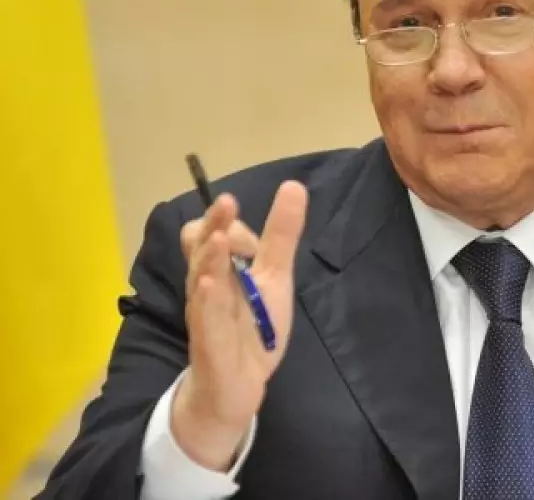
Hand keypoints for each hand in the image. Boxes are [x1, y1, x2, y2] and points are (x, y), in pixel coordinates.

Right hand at [171, 181, 307, 470]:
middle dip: (214, 224)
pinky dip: (206, 300)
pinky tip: (209, 284)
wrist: (238, 386)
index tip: (250, 231)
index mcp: (223, 268)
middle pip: (202, 247)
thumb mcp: (275, 277)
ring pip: (200, 279)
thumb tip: (294, 185)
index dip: (229, 223)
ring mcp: (206, 312)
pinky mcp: (208, 341)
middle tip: (228, 202)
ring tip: (218, 239)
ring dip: (208, 258)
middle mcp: (208, 285)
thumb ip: (281, 236)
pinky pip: (203, 318)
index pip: (215, 233)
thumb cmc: (254, 327)